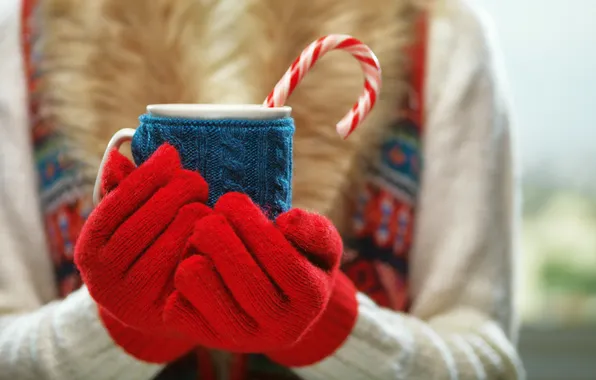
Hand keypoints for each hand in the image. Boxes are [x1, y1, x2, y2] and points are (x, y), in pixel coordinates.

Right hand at [75, 144, 209, 361]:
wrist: (151, 310)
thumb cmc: (141, 252)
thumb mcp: (126, 223)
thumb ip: (125, 190)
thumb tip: (119, 156)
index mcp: (89, 248)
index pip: (119, 200)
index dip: (147, 173)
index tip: (170, 154)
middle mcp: (102, 278)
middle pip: (148, 219)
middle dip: (177, 191)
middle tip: (197, 180)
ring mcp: (131, 300)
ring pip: (173, 241)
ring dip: (195, 214)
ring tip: (205, 203)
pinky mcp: (162, 314)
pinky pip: (192, 267)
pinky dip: (205, 244)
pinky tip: (214, 230)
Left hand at [164, 192, 344, 351]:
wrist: (278, 309)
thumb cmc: (298, 262)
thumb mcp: (321, 245)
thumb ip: (315, 230)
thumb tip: (287, 222)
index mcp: (312, 298)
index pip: (282, 260)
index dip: (250, 223)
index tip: (231, 201)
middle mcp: (280, 328)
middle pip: (240, 275)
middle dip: (216, 233)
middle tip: (210, 217)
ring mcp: (243, 339)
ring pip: (199, 283)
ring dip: (194, 251)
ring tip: (202, 240)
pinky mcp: (208, 341)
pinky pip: (177, 306)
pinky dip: (179, 279)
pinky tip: (196, 266)